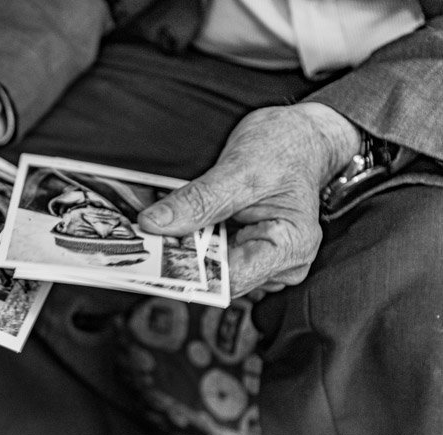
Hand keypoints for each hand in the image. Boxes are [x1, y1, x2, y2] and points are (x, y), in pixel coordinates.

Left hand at [138, 103, 360, 297]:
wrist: (300, 137)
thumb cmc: (284, 148)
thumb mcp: (239, 169)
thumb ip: (198, 201)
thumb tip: (154, 224)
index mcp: (290, 247)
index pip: (229, 279)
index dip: (189, 269)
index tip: (153, 254)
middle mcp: (281, 264)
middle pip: (218, 277)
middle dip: (184, 257)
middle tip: (150, 233)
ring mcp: (264, 260)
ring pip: (211, 267)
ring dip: (186, 247)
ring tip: (168, 223)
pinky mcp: (248, 251)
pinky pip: (213, 255)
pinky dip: (194, 240)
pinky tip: (184, 224)